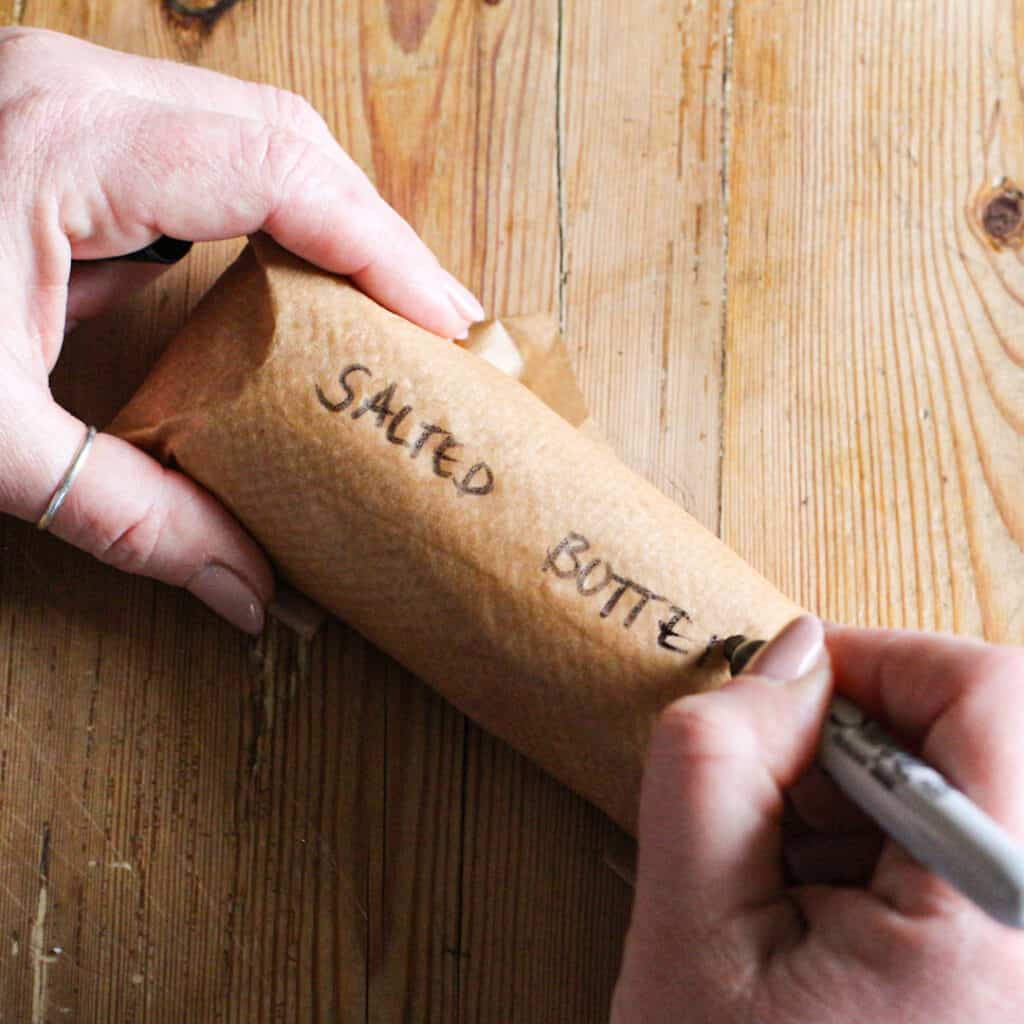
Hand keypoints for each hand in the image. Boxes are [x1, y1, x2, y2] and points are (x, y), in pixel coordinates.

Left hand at [0, 28, 483, 631]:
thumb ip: (132, 520)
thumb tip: (251, 594)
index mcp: (63, 140)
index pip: (283, 171)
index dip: (384, 248)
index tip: (447, 324)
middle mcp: (75, 90)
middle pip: (287, 137)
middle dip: (374, 233)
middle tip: (432, 325)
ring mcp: (66, 96)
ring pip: (253, 135)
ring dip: (328, 222)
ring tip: (383, 308)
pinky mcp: (60, 128)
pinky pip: (203, 155)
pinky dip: (268, 219)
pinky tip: (292, 285)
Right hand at [612, 617, 1023, 1021]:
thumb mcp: (689, 931)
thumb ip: (718, 759)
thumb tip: (791, 655)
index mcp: (999, 923)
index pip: (996, 692)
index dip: (886, 661)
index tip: (799, 688)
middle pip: (996, 737)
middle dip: (870, 739)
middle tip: (782, 803)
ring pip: (985, 790)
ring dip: (879, 799)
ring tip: (799, 880)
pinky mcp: (1015, 973)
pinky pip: (980, 854)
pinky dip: (900, 851)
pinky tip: (835, 914)